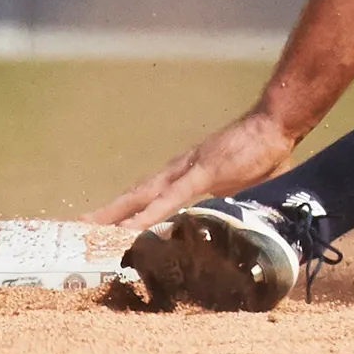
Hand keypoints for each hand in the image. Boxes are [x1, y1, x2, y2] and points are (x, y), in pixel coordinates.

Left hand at [85, 110, 297, 229]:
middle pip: (134, 196)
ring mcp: (187, 172)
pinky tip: (129, 230)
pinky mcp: (202, 174)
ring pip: (143, 198)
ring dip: (114, 215)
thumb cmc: (266, 149)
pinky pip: (170, 200)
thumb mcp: (248, 184)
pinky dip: (147, 216)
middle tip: (76, 228)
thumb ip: (238, 202)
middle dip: (105, 213)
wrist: (278, 122)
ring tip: (88, 229)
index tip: (105, 226)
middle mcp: (178, 171)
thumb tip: (243, 225)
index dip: (126, 211)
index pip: (149, 196)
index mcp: (187, 174)